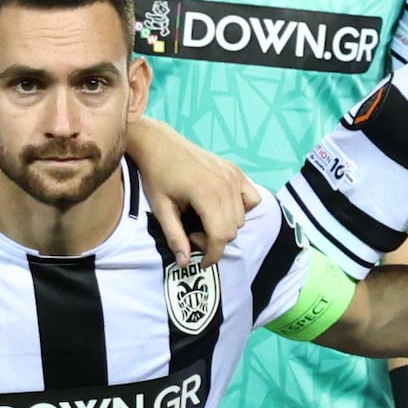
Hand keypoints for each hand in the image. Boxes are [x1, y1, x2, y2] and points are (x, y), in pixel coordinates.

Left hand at [124, 121, 258, 260]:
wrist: (159, 144)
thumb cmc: (156, 175)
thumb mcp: (161, 209)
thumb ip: (175, 237)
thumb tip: (185, 263)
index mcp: (206, 194)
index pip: (221, 235)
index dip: (213, 254)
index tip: (201, 262)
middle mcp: (226, 184)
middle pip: (233, 229)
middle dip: (215, 241)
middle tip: (193, 234)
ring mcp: (234, 176)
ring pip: (242, 218)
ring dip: (225, 227)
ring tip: (202, 221)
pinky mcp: (236, 171)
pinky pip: (251, 199)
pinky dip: (241, 210)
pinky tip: (221, 208)